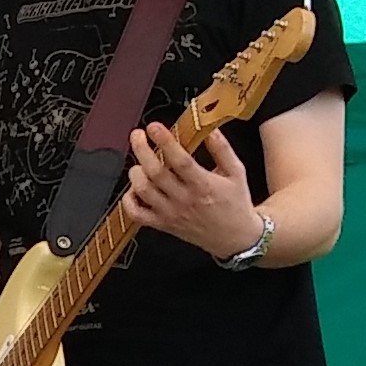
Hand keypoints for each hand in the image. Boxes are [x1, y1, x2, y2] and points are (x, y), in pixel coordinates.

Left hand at [119, 122, 264, 259]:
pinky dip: (128, 200)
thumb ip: (222, 149)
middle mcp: (184, 200)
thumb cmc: (235, 204)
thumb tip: (210, 128)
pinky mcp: (163, 224)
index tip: (154, 127)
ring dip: (135, 172)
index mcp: (203, 185)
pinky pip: (137, 214)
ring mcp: (171, 214)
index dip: (165, 142)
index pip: (180, 161)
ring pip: (143, 191)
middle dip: (142, 150)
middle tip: (138, 135)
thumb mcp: (236, 172)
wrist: (236, 238)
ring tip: (138, 161)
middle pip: (155, 173)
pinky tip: (134, 188)